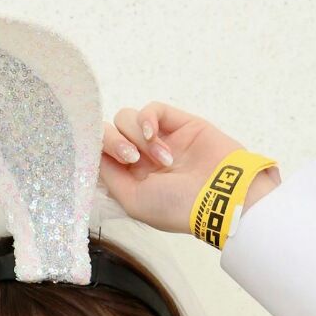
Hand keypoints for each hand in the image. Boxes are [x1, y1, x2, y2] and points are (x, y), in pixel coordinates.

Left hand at [99, 102, 250, 235]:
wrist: (220, 195)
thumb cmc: (178, 206)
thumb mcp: (133, 201)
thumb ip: (110, 176)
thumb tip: (95, 153)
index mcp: (130, 180)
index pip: (101, 155)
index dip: (98, 151)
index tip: (105, 158)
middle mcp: (142, 159)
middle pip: (110, 132)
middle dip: (115, 143)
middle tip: (132, 158)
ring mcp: (160, 140)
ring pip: (127, 119)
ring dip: (138, 137)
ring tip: (162, 159)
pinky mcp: (178, 123)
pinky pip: (151, 109)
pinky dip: (147, 119)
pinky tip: (153, 135)